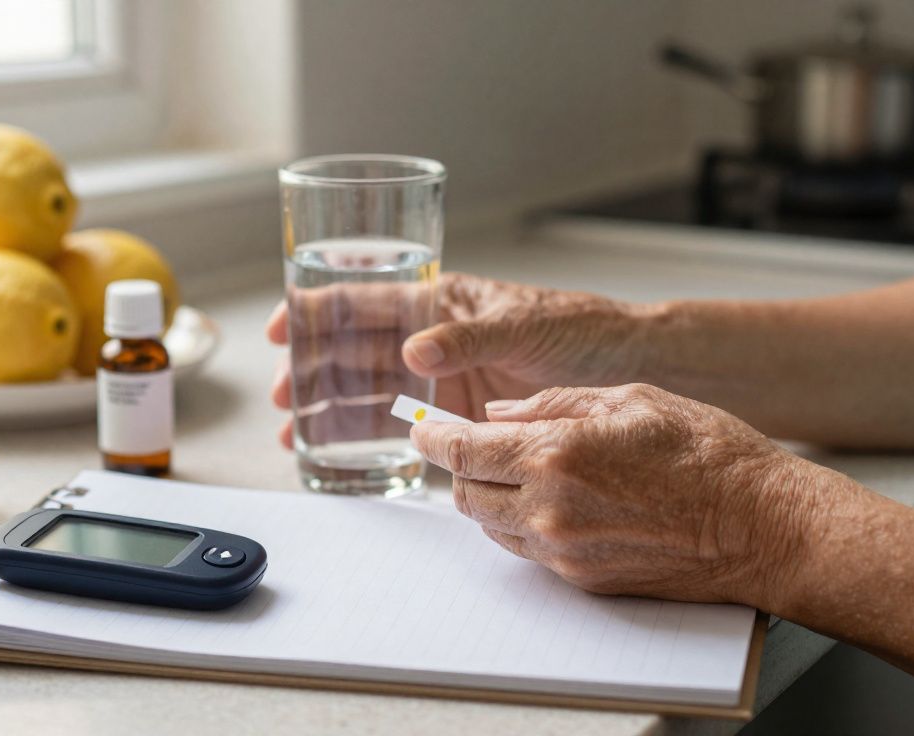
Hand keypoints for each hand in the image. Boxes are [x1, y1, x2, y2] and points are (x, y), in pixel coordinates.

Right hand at [267, 272, 649, 446]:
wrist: (630, 368)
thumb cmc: (584, 328)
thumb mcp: (525, 324)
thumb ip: (469, 337)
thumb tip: (413, 350)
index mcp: (444, 300)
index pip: (369, 297)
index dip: (321, 308)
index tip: (283, 326)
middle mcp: (435, 339)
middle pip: (357, 350)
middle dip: (314, 368)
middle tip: (283, 395)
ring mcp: (443, 380)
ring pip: (372, 392)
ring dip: (331, 408)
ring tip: (296, 434)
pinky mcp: (459, 417)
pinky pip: (405, 428)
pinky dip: (370, 440)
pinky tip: (339, 454)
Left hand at [409, 384, 820, 608]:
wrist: (760, 525)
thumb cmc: (707, 453)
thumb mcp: (628, 398)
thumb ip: (552, 404)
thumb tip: (499, 412)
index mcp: (557, 453)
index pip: (463, 450)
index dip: (433, 438)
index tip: (421, 428)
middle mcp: (550, 508)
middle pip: (465, 495)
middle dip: (459, 468)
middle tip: (468, 445)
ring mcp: (565, 550)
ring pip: (490, 527)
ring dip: (488, 497)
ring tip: (514, 470)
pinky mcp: (582, 578)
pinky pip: (526, 551)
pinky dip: (519, 523)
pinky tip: (548, 501)